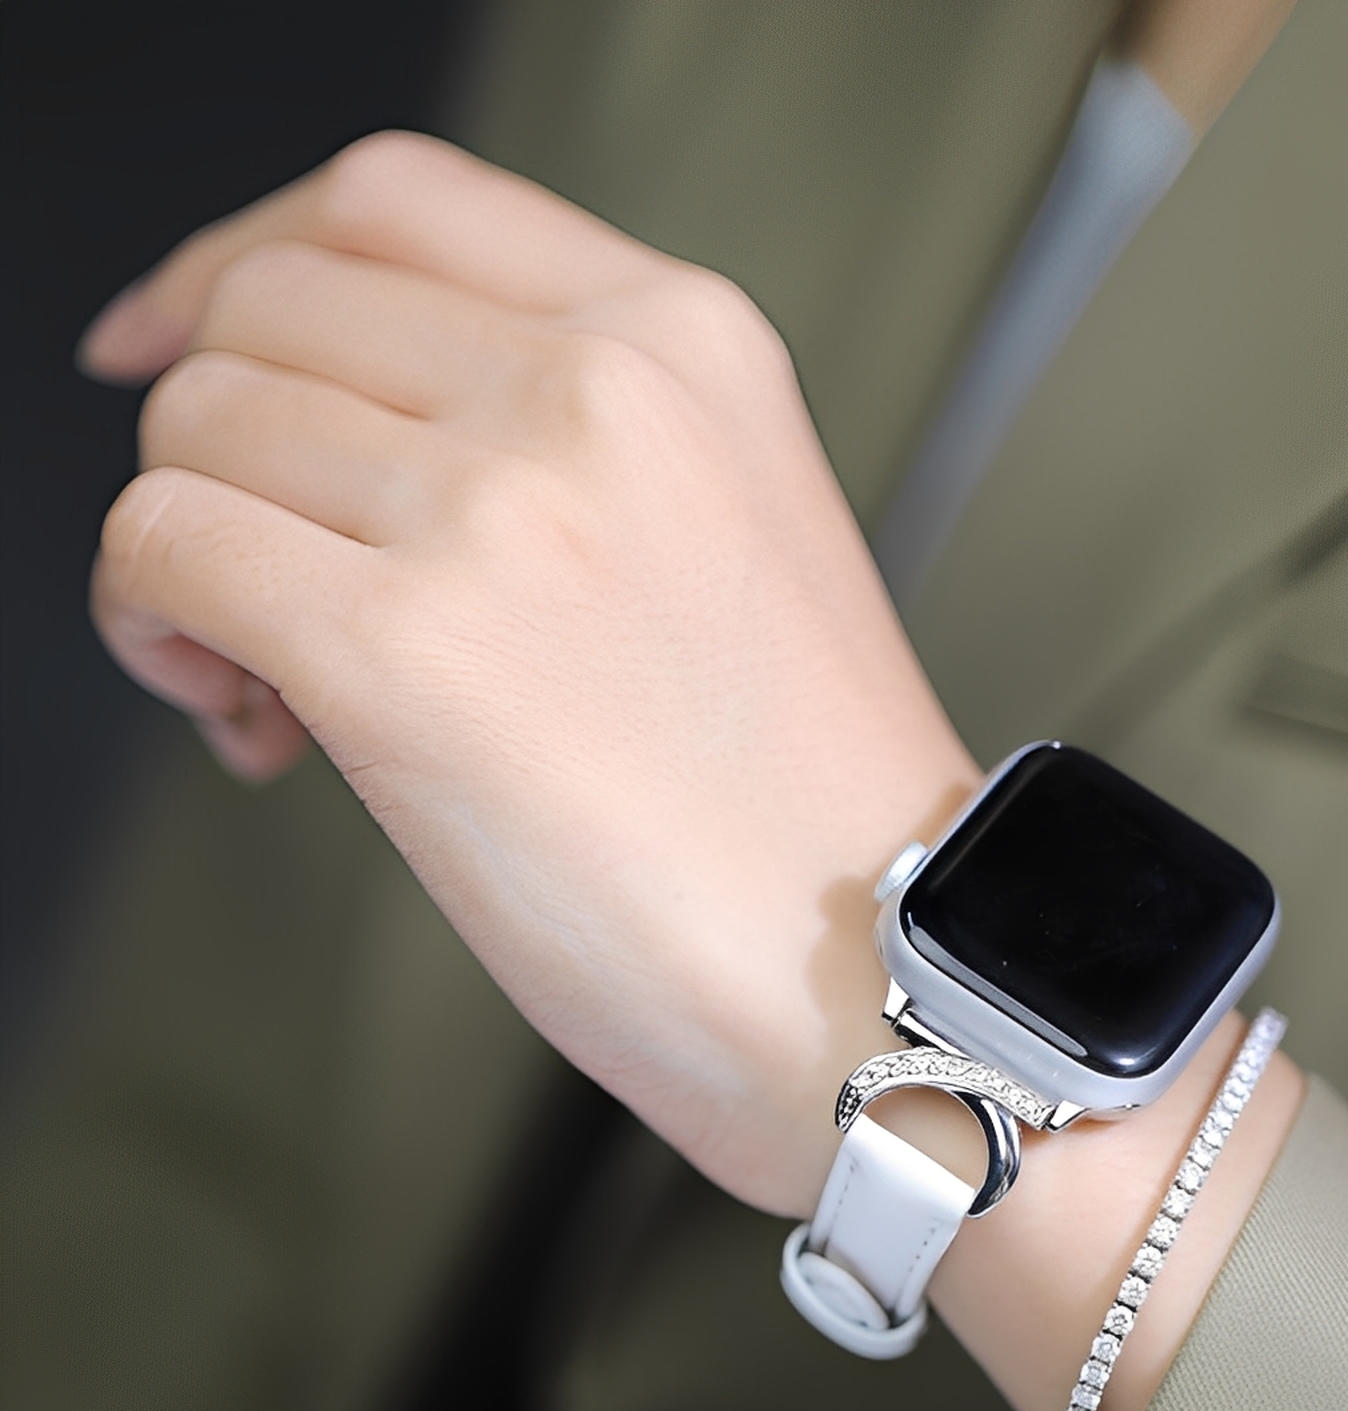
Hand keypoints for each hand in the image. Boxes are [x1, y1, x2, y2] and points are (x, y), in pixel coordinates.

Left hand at [81, 131, 979, 1217]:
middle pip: (268, 306)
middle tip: (271, 567)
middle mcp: (596, 387)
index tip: (188, 336)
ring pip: (198, 424)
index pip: (392, 197)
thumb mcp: (725, 525)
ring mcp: (501, 509)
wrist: (880, 964)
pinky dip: (156, 626)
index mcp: (686, 339)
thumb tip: (337, 442)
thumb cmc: (802, 797)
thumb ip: (557, 433)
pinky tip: (256, 719)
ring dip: (194, 549)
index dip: (250, 259)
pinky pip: (163, 547)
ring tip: (278, 680)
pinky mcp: (406, 651)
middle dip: (222, 431)